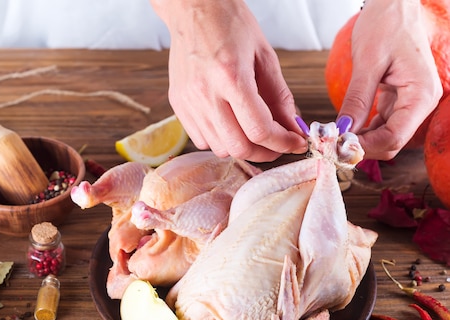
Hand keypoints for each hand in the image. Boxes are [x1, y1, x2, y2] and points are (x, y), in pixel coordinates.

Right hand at [150, 0, 306, 161]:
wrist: (193, 9)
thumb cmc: (230, 25)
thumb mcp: (265, 56)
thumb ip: (279, 96)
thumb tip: (291, 127)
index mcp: (231, 76)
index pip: (259, 129)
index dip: (282, 143)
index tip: (295, 143)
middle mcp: (205, 92)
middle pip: (238, 147)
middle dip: (264, 152)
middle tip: (277, 144)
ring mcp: (188, 101)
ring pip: (219, 148)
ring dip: (241, 147)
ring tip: (252, 131)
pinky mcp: (178, 105)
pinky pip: (201, 139)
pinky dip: (220, 140)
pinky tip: (229, 123)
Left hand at [338, 0, 442, 160]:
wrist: (393, 6)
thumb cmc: (386, 25)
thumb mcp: (368, 62)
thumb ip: (357, 99)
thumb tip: (344, 131)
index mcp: (421, 94)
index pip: (394, 137)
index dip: (365, 147)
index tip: (336, 148)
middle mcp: (420, 102)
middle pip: (391, 142)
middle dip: (361, 148)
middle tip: (330, 147)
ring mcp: (410, 103)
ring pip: (384, 136)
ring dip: (359, 141)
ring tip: (332, 139)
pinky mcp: (397, 100)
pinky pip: (380, 124)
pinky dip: (362, 130)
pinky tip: (342, 129)